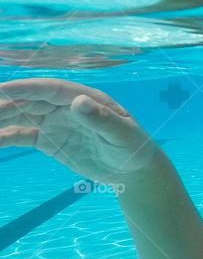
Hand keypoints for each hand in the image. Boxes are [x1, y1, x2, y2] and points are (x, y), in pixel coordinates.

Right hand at [0, 78, 166, 183]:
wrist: (132, 169)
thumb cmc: (133, 147)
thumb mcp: (121, 134)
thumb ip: (101, 119)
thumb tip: (78, 101)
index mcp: (85, 98)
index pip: (51, 90)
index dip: (27, 88)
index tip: (3, 89)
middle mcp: (66, 107)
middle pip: (30, 101)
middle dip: (5, 104)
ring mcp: (55, 123)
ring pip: (20, 116)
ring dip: (0, 118)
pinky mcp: (48, 140)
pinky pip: (21, 136)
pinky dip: (3, 138)